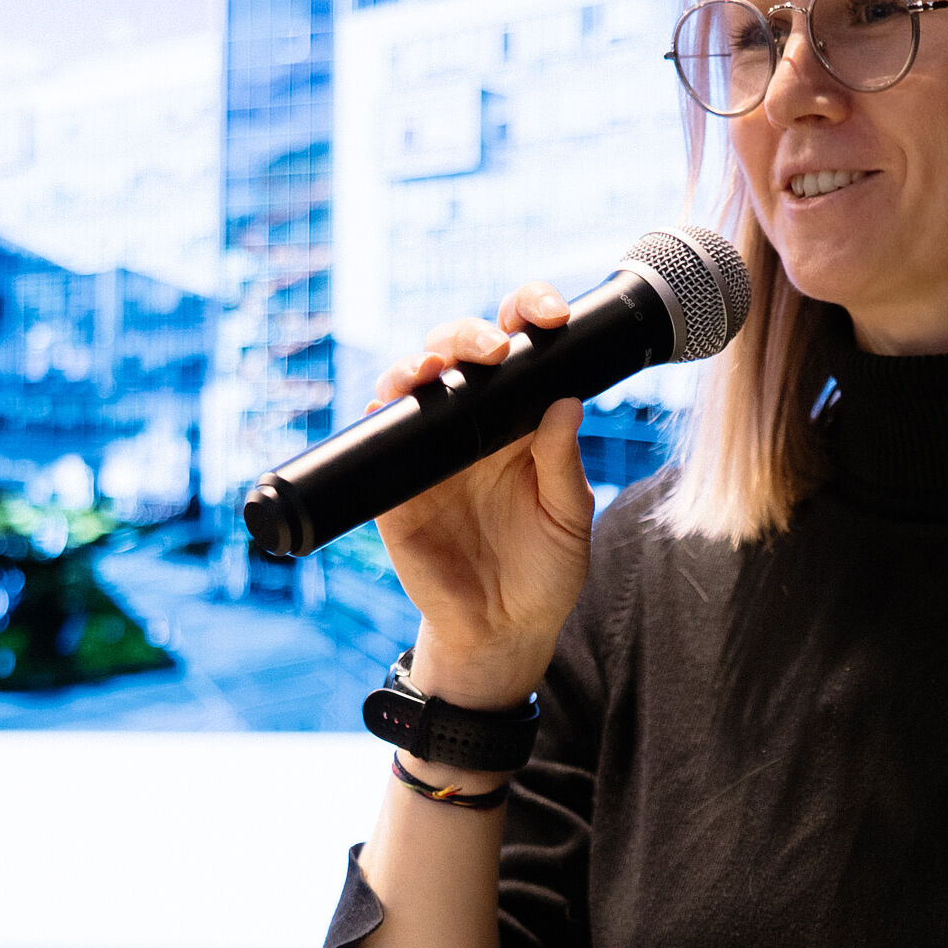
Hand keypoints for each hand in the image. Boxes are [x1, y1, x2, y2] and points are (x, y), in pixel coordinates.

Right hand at [368, 281, 593, 697]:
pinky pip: (378, 437)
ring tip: (439, 368)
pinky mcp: (394, 488)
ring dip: (419, 362)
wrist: (503, 633)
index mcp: (520, 420)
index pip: (520, 348)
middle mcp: (472, 424)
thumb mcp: (570, 519)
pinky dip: (382, 413)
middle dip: (469, 333)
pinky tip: (394, 402)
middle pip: (458, 351)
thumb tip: (565, 402)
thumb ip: (563, 463)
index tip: (550, 314)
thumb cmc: (545, 573)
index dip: (528, 313)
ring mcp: (429, 452)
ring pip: (411, 382)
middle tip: (494, 348)